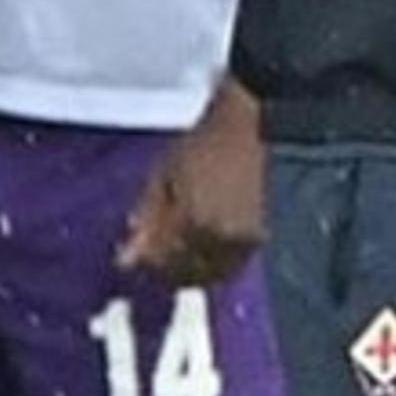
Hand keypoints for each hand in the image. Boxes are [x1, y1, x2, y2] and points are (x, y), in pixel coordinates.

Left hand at [117, 81, 265, 286]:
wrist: (262, 121)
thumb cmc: (208, 139)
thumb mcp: (164, 172)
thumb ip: (147, 217)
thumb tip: (128, 258)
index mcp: (193, 220)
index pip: (160, 261)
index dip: (144, 260)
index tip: (133, 254)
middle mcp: (223, 238)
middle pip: (189, 274)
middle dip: (169, 267)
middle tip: (157, 253)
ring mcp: (249, 240)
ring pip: (216, 273)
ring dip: (197, 266)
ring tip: (185, 248)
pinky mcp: (267, 236)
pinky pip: (238, 261)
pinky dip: (221, 259)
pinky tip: (211, 242)